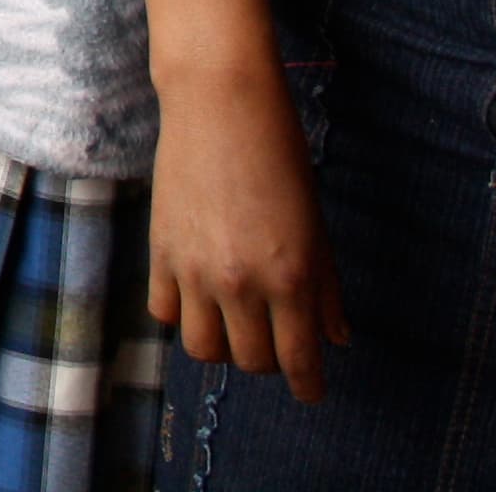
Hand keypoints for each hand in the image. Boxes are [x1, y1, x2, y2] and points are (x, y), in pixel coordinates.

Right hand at [150, 63, 347, 400]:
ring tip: (236, 326)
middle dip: (270, 360)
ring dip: (224, 346)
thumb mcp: (316, 226)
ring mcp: (194, 271)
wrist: (220, 104)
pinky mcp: (159, 252)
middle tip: (278, 342)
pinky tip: (199, 297)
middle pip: (252, 360)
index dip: (308, 385)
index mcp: (289, 277)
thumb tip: (336, 336)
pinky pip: (164, 311)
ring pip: (203, 348)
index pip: (298, 359)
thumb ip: (325, 287)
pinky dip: (183, 314)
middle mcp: (240, 283)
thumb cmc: (280, 156)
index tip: (311, 391)